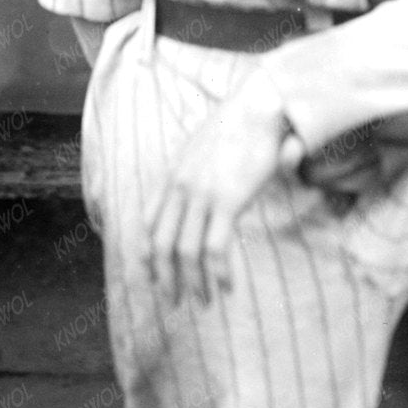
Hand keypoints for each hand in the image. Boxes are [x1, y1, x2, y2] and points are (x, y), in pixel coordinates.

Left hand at [149, 69, 305, 304]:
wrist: (260, 105)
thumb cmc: (239, 124)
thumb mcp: (201, 147)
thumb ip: (191, 172)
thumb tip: (193, 197)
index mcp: (172, 175)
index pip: (148, 225)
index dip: (149, 257)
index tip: (155, 278)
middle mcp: (180, 187)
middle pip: (162, 246)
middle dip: (166, 279)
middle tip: (175, 302)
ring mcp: (202, 194)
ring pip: (186, 253)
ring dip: (194, 283)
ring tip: (204, 302)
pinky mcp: (227, 200)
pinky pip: (216, 248)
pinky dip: (219, 273)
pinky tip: (228, 287)